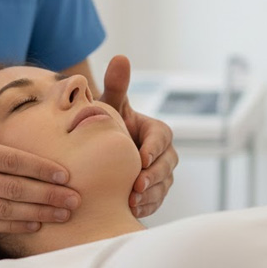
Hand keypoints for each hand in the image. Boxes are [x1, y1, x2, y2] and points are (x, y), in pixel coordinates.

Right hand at [0, 71, 81, 232]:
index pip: (11, 160)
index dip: (41, 169)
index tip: (65, 174)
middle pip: (14, 188)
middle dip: (49, 195)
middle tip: (76, 200)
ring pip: (5, 210)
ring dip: (38, 214)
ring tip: (63, 215)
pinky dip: (13, 226)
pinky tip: (34, 225)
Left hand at [98, 55, 177, 217]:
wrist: (100, 150)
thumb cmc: (106, 124)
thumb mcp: (110, 106)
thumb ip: (117, 86)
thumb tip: (120, 57)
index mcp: (157, 130)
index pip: (162, 138)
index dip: (153, 149)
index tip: (141, 158)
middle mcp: (164, 153)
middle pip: (166, 165)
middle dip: (153, 176)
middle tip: (136, 186)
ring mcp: (161, 174)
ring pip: (163, 185)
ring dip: (149, 195)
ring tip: (131, 201)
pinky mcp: (154, 192)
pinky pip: (156, 201)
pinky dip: (146, 206)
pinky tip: (131, 211)